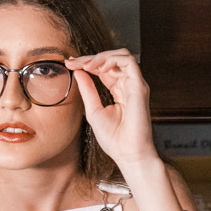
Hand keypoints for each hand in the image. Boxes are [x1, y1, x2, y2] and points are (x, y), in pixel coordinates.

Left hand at [66, 49, 157, 167]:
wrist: (128, 154)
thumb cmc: (114, 138)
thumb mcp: (93, 110)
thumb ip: (87, 90)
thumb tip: (78, 72)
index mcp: (118, 90)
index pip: (104, 68)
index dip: (87, 63)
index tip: (70, 63)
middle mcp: (128, 85)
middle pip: (111, 59)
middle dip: (91, 57)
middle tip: (74, 62)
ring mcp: (135, 85)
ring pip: (121, 56)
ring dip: (102, 56)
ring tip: (87, 64)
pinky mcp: (139, 86)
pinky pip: (129, 62)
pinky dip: (113, 59)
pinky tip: (99, 67)